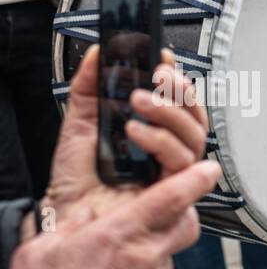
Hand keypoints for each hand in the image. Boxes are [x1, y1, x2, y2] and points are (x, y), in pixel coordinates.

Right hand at [0, 159, 219, 268]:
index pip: (171, 198)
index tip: (208, 168)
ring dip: (151, 248)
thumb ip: (68, 225)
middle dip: (181, 212)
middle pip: (185, 224)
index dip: (194, 179)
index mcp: (117, 237)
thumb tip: (83, 216)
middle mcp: (144, 259)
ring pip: (169, 253)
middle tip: (161, 209)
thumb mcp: (40, 251)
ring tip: (115, 261)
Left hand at [41, 46, 208, 231]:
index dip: (176, 79)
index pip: (178, 103)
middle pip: (196, 118)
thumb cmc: (77, 181)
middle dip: (180, 91)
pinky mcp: (175, 192)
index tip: (161, 56)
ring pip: (195, 137)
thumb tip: (99, 55)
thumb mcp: (80, 123)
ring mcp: (174, 173)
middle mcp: (169, 153)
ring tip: (137, 101)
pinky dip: (161, 140)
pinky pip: (183, 162)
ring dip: (169, 112)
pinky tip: (137, 130)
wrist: (69, 213)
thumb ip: (90, 88)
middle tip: (158, 75)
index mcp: (153, 134)